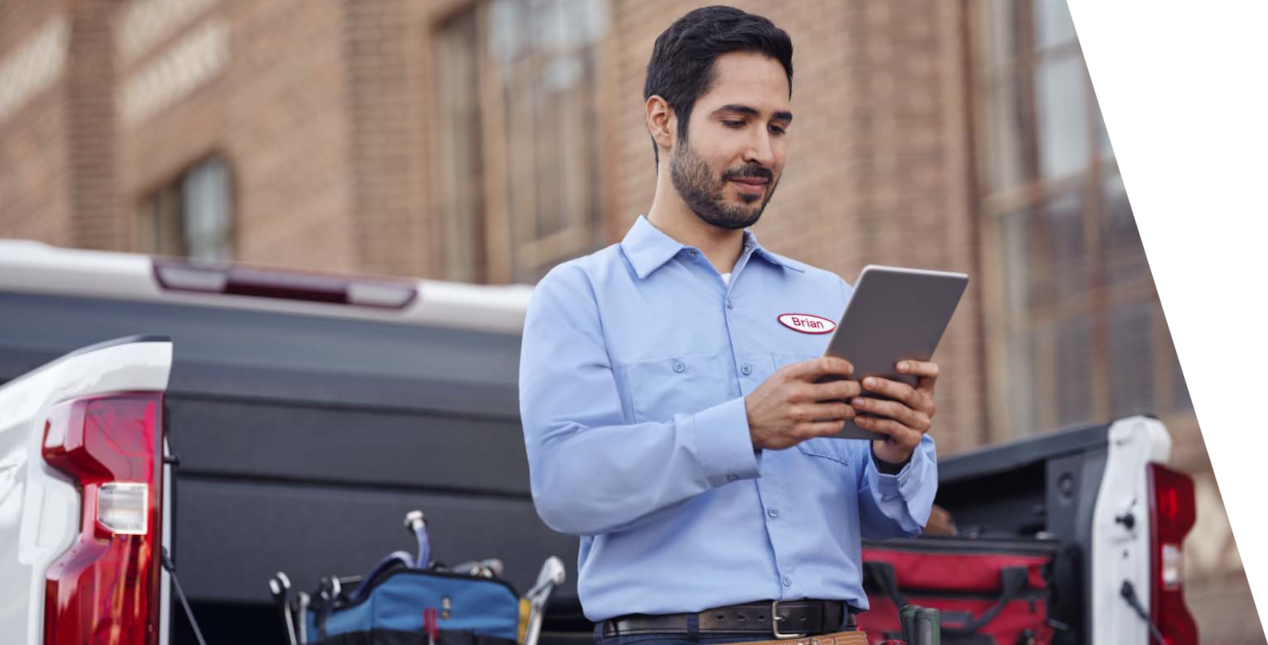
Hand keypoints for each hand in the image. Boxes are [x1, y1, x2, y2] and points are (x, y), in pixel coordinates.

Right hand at [745, 357, 862, 450]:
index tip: (850, 369)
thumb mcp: (782, 377)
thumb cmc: (770, 396)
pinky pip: (832, 427)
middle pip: (839, 388)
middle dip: (853, 389)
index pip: (826, 365)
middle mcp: (796, 393)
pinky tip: (839, 420)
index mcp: (791, 374)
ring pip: (839, 410)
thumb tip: (836, 368)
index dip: (843, 366)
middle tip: (857, 389)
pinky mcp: (801, 432)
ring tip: (850, 407)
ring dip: (850, 408)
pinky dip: (839, 423)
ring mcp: (800, 414)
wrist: (748, 423)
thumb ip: (806, 372)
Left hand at [853, 360, 938, 463]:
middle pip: (907, 392)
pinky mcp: (912, 439)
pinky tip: (858, 418)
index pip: (931, 372)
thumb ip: (886, 381)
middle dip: (884, 386)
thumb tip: (863, 369)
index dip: (917, 367)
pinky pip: (891, 427)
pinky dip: (872, 422)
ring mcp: (922, 424)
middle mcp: (927, 405)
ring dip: (873, 405)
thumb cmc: (887, 410)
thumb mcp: (889, 396)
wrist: (890, 443)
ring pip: (897, 410)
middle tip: (864, 382)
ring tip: (854, 401)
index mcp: (925, 389)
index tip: (897, 365)